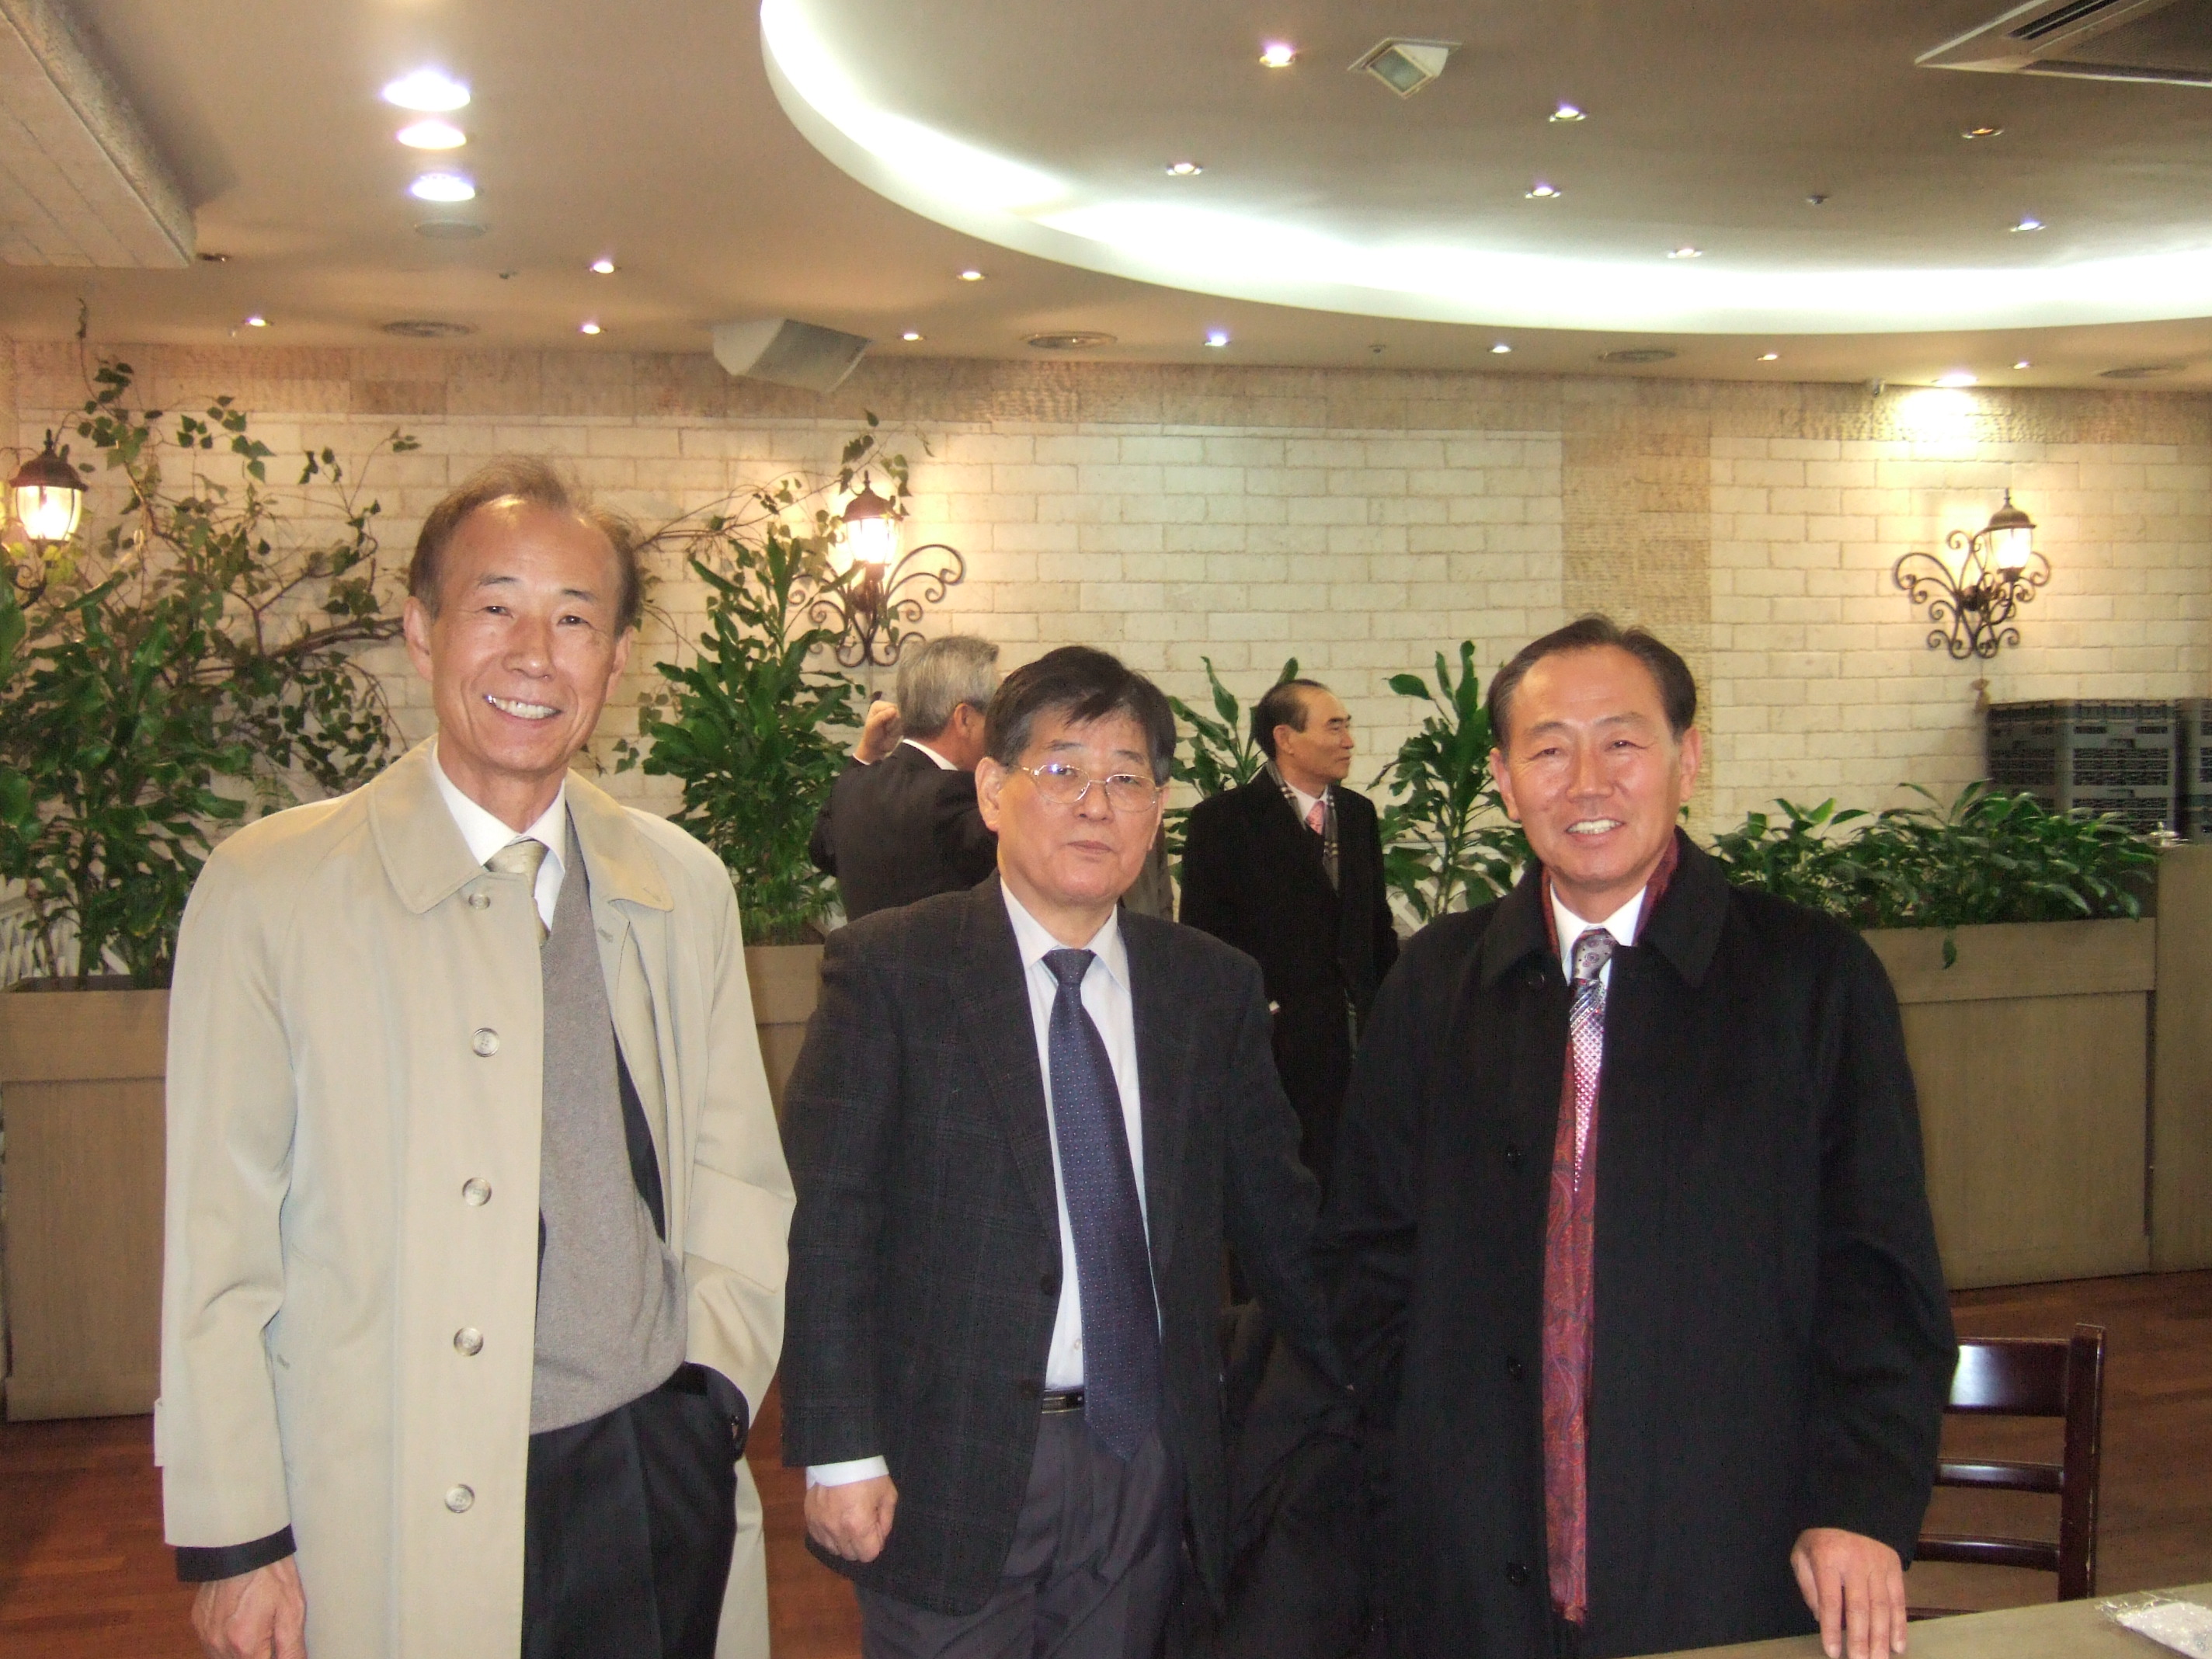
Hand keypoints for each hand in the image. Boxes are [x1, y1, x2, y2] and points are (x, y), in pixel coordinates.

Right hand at [192, 1556, 305, 1658]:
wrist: (241, 1542)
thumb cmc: (270, 1572)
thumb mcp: (292, 1609)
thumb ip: (292, 1648)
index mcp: (245, 1645)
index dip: (274, 1657)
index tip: (277, 1644)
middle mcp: (219, 1645)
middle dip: (259, 1653)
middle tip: (271, 1630)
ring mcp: (206, 1635)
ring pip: (226, 1658)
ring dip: (244, 1651)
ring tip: (258, 1623)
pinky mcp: (199, 1623)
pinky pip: (214, 1645)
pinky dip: (229, 1641)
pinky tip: (244, 1621)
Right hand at [806, 1474, 897, 1561]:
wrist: (841, 1454)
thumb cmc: (868, 1473)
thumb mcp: (887, 1494)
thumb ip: (886, 1521)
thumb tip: (880, 1538)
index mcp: (858, 1526)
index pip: (868, 1555)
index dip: (876, 1543)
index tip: (876, 1528)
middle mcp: (837, 1530)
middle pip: (851, 1555)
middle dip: (860, 1544)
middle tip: (863, 1523)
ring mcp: (820, 1525)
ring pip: (834, 1549)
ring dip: (843, 1541)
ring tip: (847, 1521)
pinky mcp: (809, 1518)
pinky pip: (819, 1539)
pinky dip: (828, 1535)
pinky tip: (835, 1520)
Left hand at [855, 701, 901, 763]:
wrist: (876, 749)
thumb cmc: (871, 736)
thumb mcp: (873, 725)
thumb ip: (882, 716)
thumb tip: (894, 710)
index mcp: (879, 705)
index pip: (891, 707)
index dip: (890, 716)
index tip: (882, 725)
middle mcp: (888, 707)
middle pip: (900, 711)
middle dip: (894, 722)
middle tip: (886, 729)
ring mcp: (896, 715)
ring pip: (904, 718)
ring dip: (898, 727)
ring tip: (890, 731)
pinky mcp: (901, 722)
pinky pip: (907, 724)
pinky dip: (902, 730)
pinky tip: (895, 733)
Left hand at [1792, 1527, 1906, 1658]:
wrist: (1851, 1510)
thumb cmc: (1821, 1539)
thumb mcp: (1802, 1555)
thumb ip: (1809, 1586)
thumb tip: (1821, 1619)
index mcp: (1828, 1558)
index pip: (1831, 1600)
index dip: (1832, 1628)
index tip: (1832, 1653)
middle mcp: (1856, 1562)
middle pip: (1860, 1607)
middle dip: (1861, 1639)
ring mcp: (1878, 1565)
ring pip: (1882, 1607)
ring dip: (1881, 1638)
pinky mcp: (1894, 1568)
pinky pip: (1899, 1601)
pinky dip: (1899, 1626)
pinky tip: (1897, 1646)